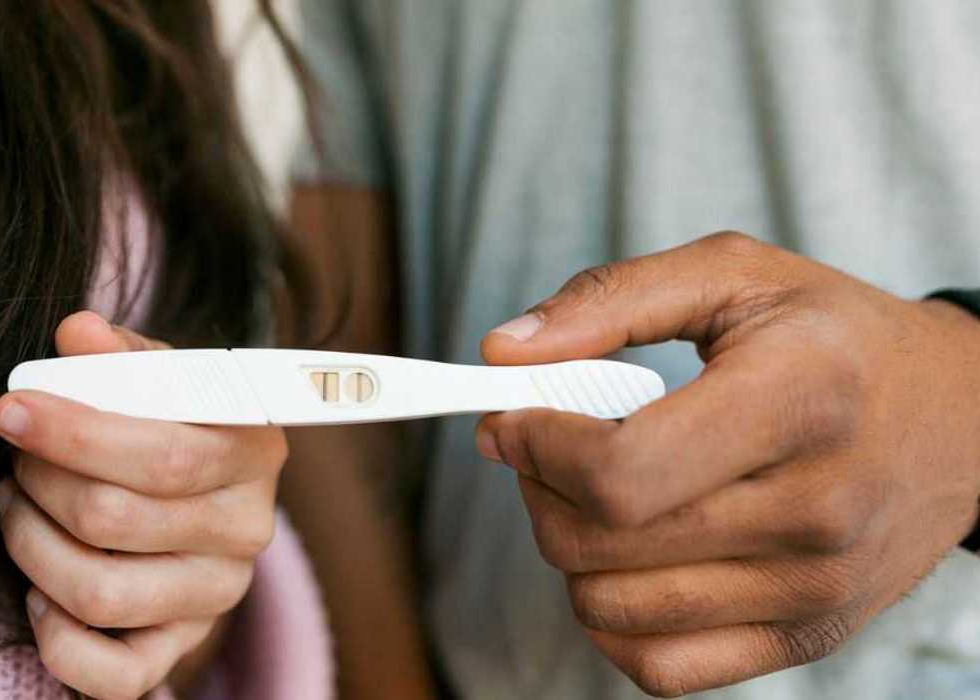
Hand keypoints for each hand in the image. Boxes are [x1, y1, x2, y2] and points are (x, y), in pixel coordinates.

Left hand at [0, 311, 287, 699]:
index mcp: (252, 450)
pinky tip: (39, 591)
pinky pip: (111, 675)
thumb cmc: (165, 426)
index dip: (77, 435)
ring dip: (31, 548)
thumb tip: (78, 332)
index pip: (164, 455)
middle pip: (117, 521)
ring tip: (15, 511)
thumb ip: (117, 356)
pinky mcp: (183, 647)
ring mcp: (218, 595)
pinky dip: (55, 637)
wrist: (194, 501)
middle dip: (40, 485)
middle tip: (14, 462)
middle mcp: (248, 529)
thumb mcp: (153, 379)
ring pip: (100, 594)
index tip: (12, 410)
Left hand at [475, 232, 979, 696]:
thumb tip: (502, 352)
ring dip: (569, 549)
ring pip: (610, 608)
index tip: (515, 416)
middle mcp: (816, 510)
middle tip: (545, 446)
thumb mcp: (734, 276)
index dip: (538, 446)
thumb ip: (610, 299)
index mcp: (798, 400)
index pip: (621, 471)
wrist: (966, 421)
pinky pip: (657, 666)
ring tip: (597, 493)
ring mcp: (815, 588)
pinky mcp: (806, 637)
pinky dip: (611, 617)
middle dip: (537, 488)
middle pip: (600, 543)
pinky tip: (627, 556)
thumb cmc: (837, 339)